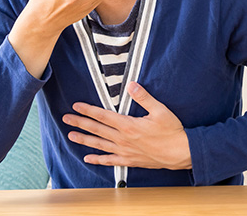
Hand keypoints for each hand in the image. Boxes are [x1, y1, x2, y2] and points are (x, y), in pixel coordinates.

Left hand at [62, 82, 191, 169]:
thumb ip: (144, 97)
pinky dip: (98, 159)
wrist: (180, 153)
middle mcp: (123, 139)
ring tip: (71, 136)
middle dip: (80, 123)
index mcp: (128, 126)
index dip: (88, 110)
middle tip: (66, 119)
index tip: (76, 106)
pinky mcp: (129, 160)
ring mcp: (125, 151)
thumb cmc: (172, 131)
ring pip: (100, 145)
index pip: (103, 116)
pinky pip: (110, 161)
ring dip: (84, 140)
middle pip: (97, 130)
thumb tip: (131, 84)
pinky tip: (88, 158)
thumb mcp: (160, 110)